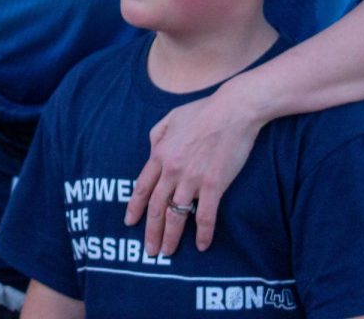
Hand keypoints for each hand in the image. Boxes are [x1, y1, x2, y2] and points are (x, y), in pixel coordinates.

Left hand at [124, 86, 261, 254]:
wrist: (233, 110)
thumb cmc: (203, 111)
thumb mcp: (171, 118)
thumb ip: (157, 136)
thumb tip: (152, 151)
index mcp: (160, 154)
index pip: (142, 187)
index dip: (134, 207)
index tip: (130, 222)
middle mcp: (172, 170)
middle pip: (156, 207)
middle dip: (151, 231)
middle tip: (149, 251)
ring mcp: (192, 179)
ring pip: (176, 216)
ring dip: (170, 237)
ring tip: (167, 252)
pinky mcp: (214, 185)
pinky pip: (205, 216)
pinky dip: (203, 233)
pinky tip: (201, 245)